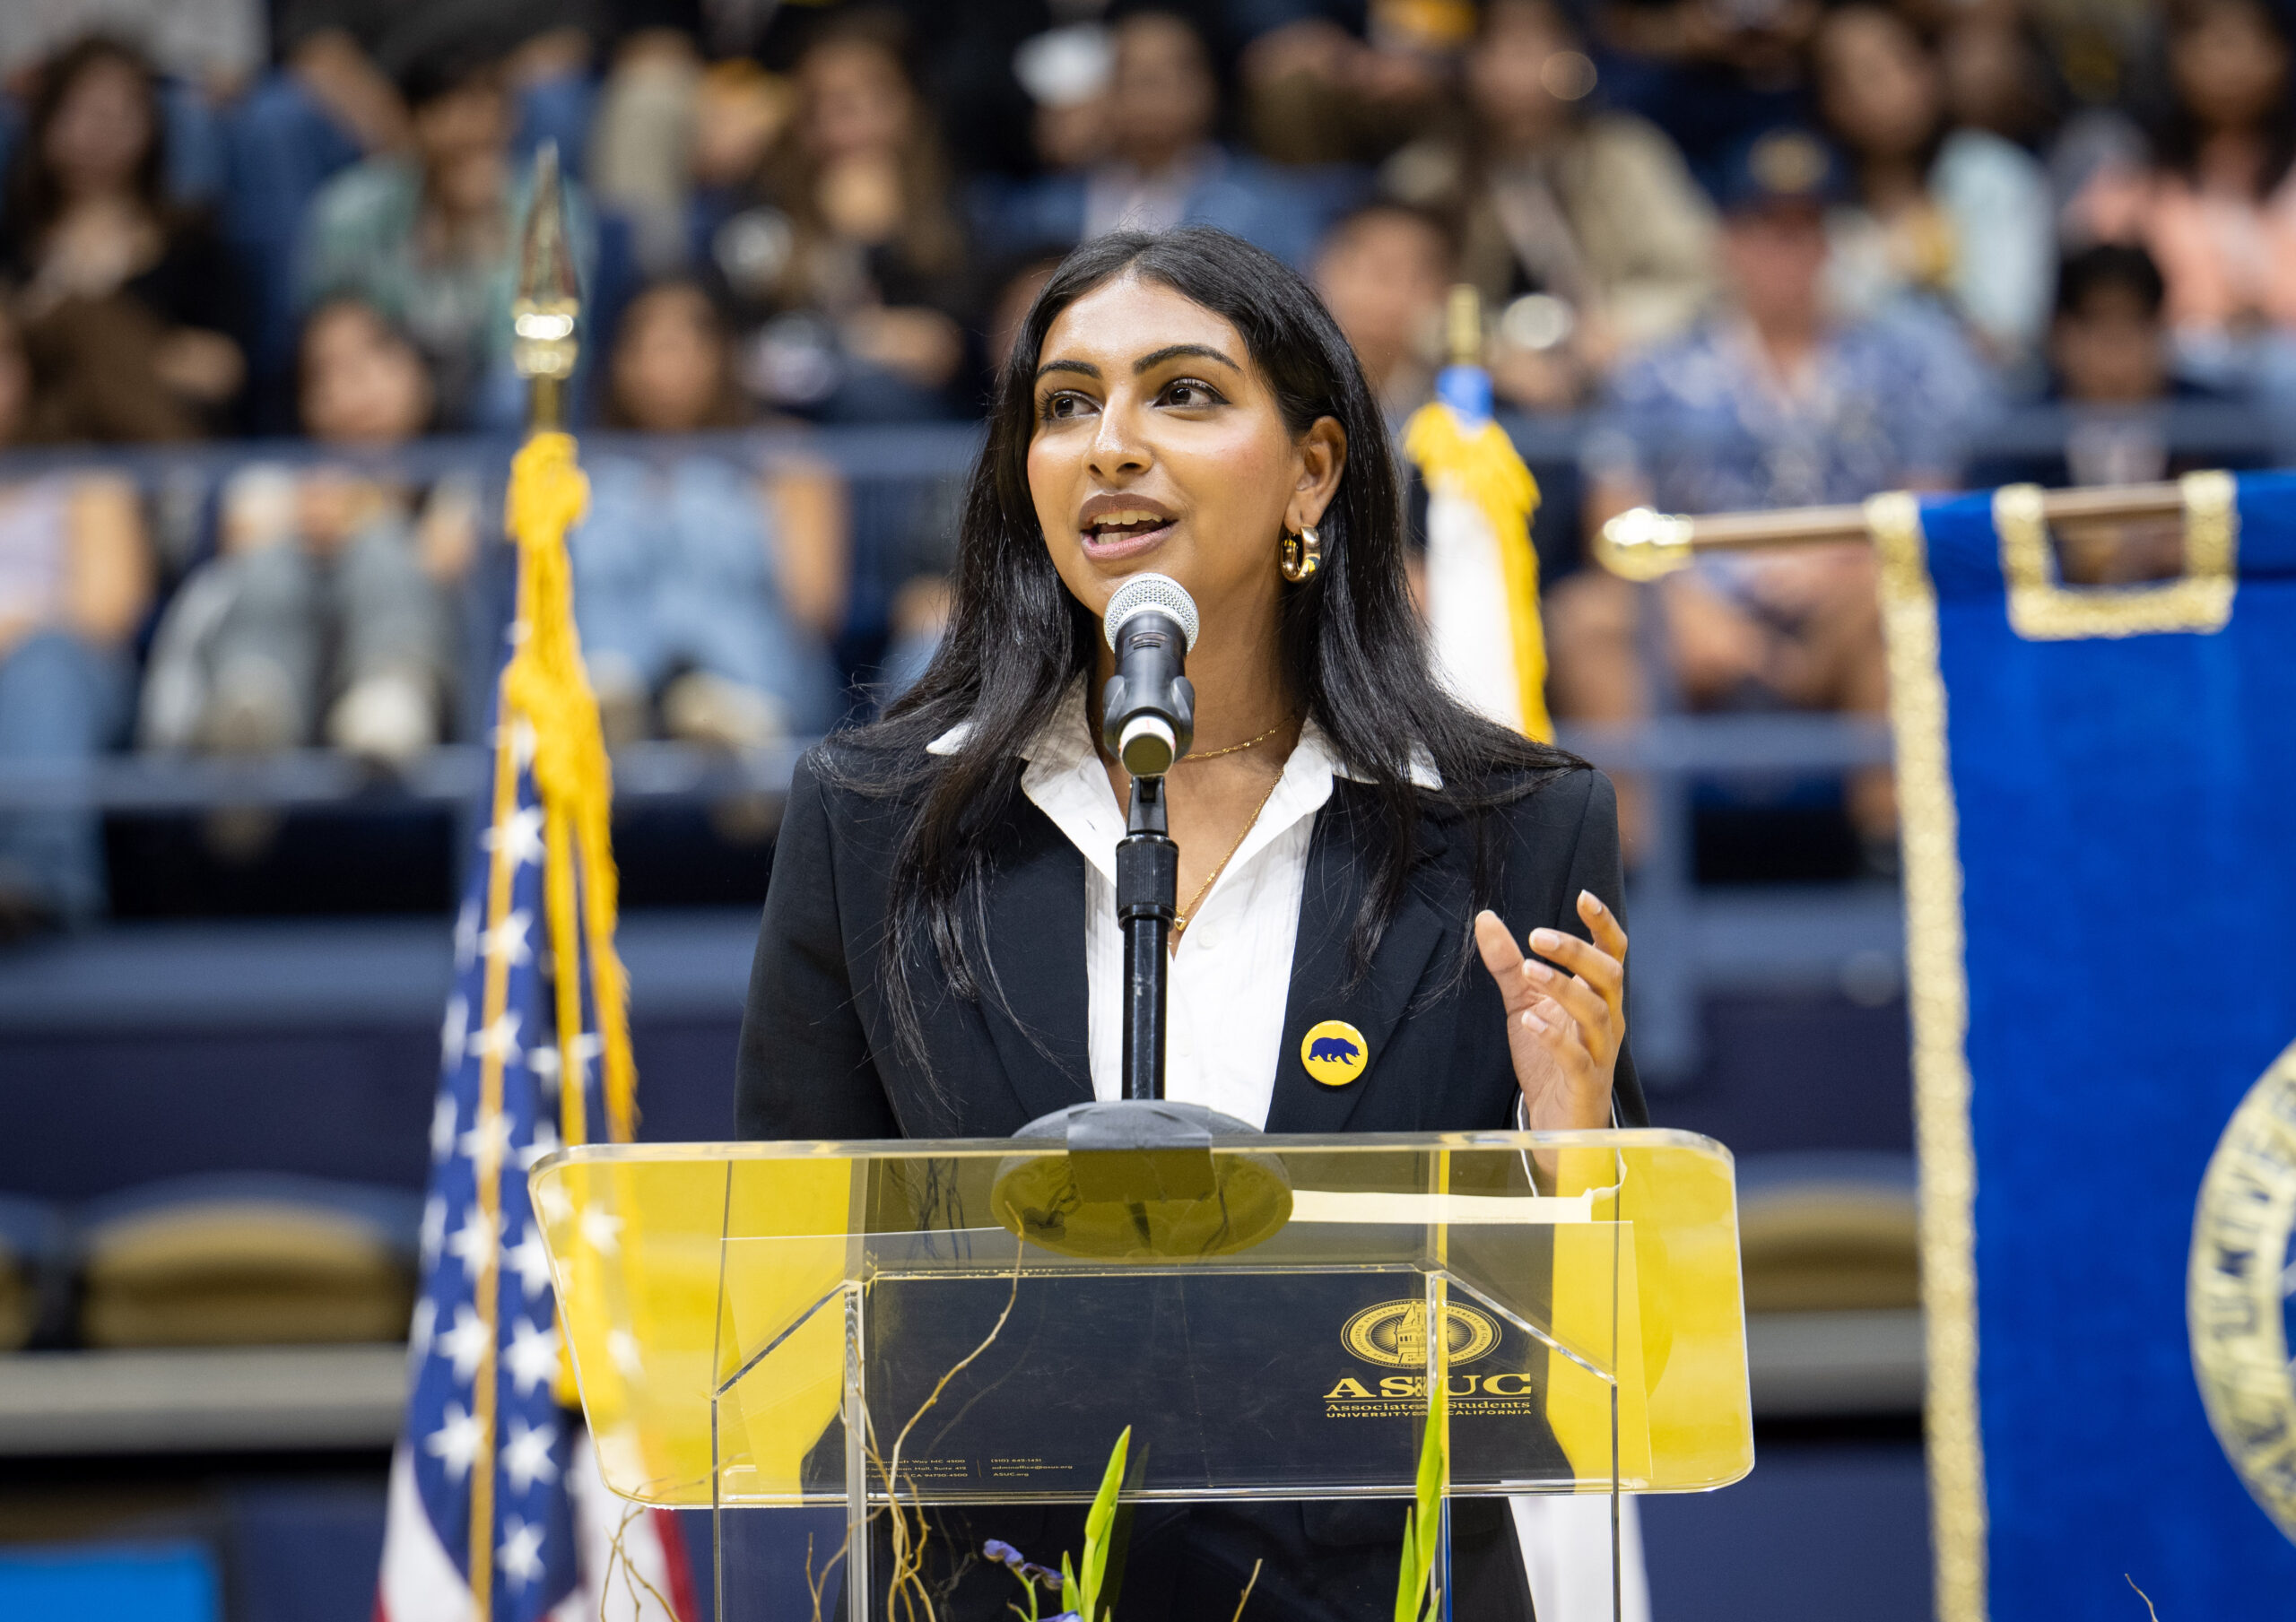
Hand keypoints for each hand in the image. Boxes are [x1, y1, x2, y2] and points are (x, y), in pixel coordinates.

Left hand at [1474, 891, 1627, 1131]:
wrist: (1557, 1124)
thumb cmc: (1548, 1059)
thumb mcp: (1524, 1004)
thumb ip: (1509, 965)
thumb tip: (1485, 918)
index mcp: (1598, 998)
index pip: (1613, 953)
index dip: (1603, 925)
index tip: (1583, 897)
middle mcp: (1608, 1021)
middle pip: (1609, 976)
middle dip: (1576, 952)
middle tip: (1538, 936)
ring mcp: (1601, 1053)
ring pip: (1597, 1013)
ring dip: (1564, 987)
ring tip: (1529, 970)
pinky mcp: (1586, 1084)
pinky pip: (1578, 1058)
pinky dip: (1556, 1037)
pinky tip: (1531, 1021)